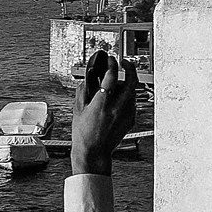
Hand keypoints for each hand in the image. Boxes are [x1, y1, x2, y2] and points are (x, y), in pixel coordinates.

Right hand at [72, 49, 138, 175]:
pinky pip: (131, 102)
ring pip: (133, 91)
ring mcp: (127, 114)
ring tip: (117, 83)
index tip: (110, 59)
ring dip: (126, 83)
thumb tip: (88, 78)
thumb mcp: (78, 110)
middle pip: (132, 81)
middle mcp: (117, 108)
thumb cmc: (83, 132)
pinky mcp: (131, 119)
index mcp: (102, 104)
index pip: (111, 77)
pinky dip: (126, 96)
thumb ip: (83, 91)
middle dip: (130, 68)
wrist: (94, 152)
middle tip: (125, 62)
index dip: (111, 65)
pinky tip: (117, 98)